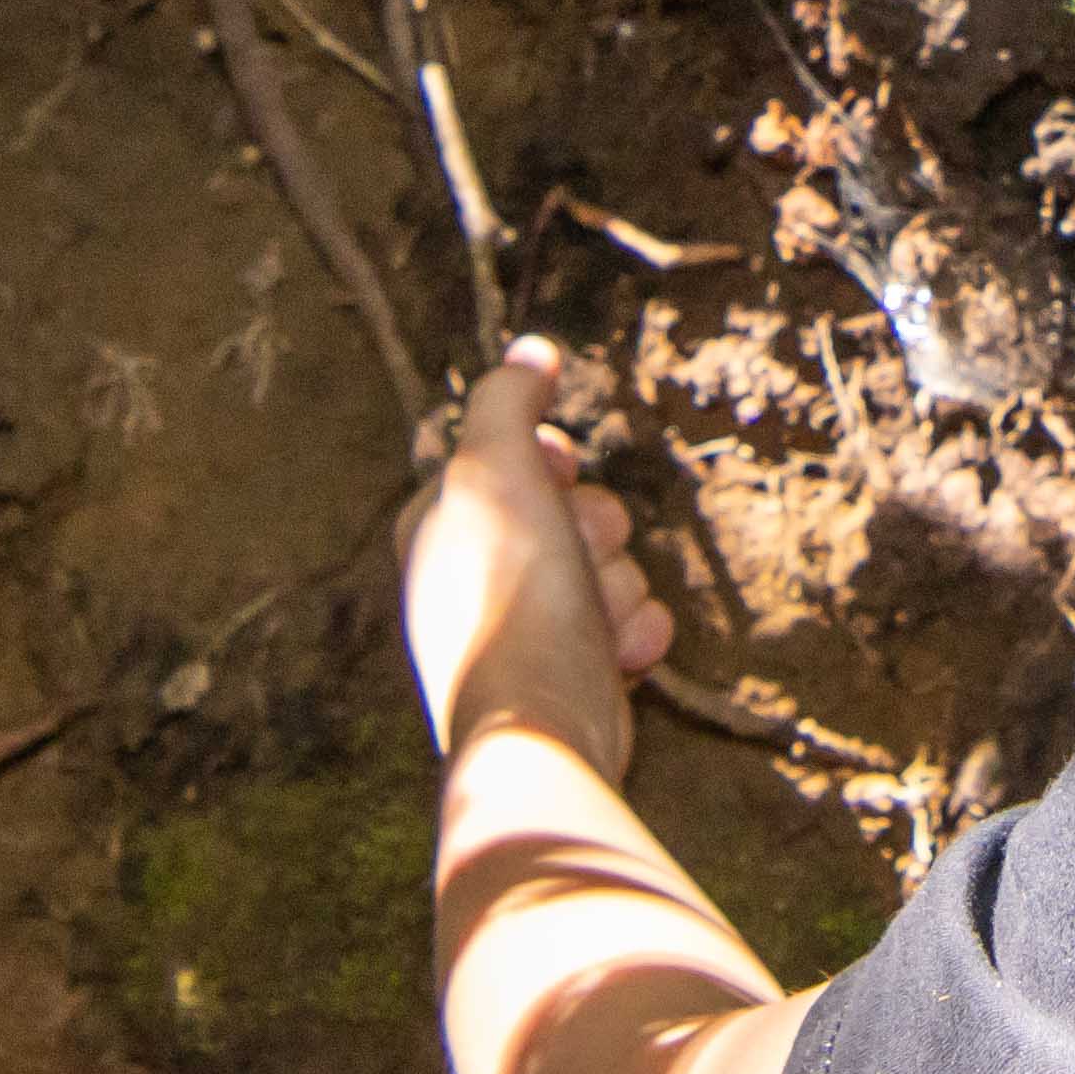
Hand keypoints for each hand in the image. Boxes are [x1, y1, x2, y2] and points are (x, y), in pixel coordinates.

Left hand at [401, 341, 666, 780]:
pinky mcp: (573, 675)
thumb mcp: (496, 468)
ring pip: (611, 567)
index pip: (512, 457)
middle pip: (574, 510)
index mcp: (437, 526)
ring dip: (621, 587)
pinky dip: (637, 634)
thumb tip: (533, 350)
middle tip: (581, 557)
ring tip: (598, 623)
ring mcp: (526, 631)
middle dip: (598, 530)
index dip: (549, 461)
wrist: (542, 724)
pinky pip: (630, 624)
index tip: (556, 472)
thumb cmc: (511, 593)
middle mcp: (474, 579)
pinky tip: (624, 656)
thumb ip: (508, 399)